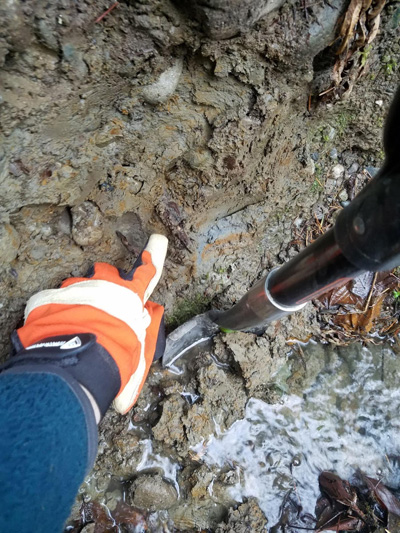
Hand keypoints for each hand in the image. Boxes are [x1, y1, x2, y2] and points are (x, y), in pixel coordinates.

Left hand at [14, 234, 167, 414]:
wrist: (76, 358)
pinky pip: (52, 299)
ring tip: (74, 324)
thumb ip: (134, 350)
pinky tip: (54, 329)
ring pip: (77, 285)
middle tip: (100, 303)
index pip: (147, 271)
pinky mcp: (50, 295)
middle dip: (104, 282)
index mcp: (129, 297)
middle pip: (105, 272)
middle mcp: (104, 285)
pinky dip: (53, 311)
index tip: (157, 238)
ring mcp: (75, 287)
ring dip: (78, 299)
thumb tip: (129, 386)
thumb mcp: (134, 356)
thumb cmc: (115, 357)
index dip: (153, 255)